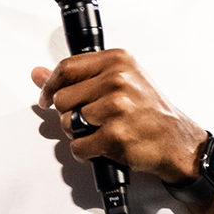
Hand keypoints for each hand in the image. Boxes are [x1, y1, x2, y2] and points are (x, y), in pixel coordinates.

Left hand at [32, 50, 204, 184]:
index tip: (47, 97)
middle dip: (69, 113)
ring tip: (101, 131)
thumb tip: (37, 74)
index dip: (50, 86)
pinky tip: (102, 146)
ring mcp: (116, 108)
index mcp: (117, 61)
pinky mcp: (114, 135)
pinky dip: (86, 152)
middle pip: (62, 98)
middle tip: (90, 119)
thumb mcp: (119, 81)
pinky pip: (78, 146)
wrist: (176, 140)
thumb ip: (77, 76)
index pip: (66, 68)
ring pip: (67, 123)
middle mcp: (117, 81)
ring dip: (78, 133)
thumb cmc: (148, 110)